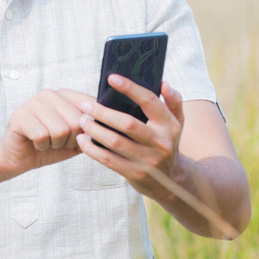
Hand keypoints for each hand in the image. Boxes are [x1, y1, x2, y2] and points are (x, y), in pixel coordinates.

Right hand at [0, 89, 83, 177]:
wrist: (20, 158)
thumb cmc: (49, 146)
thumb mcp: (76, 139)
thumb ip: (91, 130)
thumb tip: (106, 126)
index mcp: (66, 95)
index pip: (90, 105)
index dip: (88, 129)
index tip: (79, 136)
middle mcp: (50, 94)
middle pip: (77, 121)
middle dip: (70, 140)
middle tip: (58, 142)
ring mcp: (34, 103)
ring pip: (60, 130)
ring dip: (55, 144)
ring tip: (46, 141)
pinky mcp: (20, 115)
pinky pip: (42, 136)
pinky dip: (41, 146)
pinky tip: (35, 143)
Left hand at [62, 77, 185, 199]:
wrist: (169, 181)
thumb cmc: (166, 142)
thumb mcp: (176, 122)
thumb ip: (173, 101)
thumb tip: (163, 83)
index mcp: (168, 124)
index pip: (149, 101)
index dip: (130, 88)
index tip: (111, 78)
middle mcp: (159, 142)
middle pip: (127, 124)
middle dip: (103, 113)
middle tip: (86, 105)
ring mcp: (147, 160)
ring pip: (115, 142)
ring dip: (94, 130)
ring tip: (82, 120)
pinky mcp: (134, 173)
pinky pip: (108, 160)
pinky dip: (92, 149)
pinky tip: (82, 139)